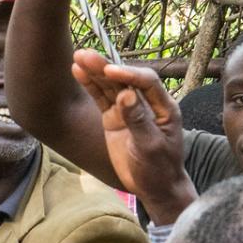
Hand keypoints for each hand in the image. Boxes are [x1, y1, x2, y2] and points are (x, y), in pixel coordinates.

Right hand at [72, 51, 196, 223]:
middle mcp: (147, 103)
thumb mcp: (150, 147)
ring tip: (78, 57)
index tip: (110, 72)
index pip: (147, 82)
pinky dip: (91, 86)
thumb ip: (138, 121)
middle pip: (125, 80)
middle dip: (106, 67)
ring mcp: (129, 109)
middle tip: (86, 55)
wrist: (155, 187)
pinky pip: (102, 98)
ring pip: (111, 87)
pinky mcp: (114, 118)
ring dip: (95, 72)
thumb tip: (126, 95)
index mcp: (164, 107)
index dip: (129, 75)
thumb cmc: (159, 169)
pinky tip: (78, 71)